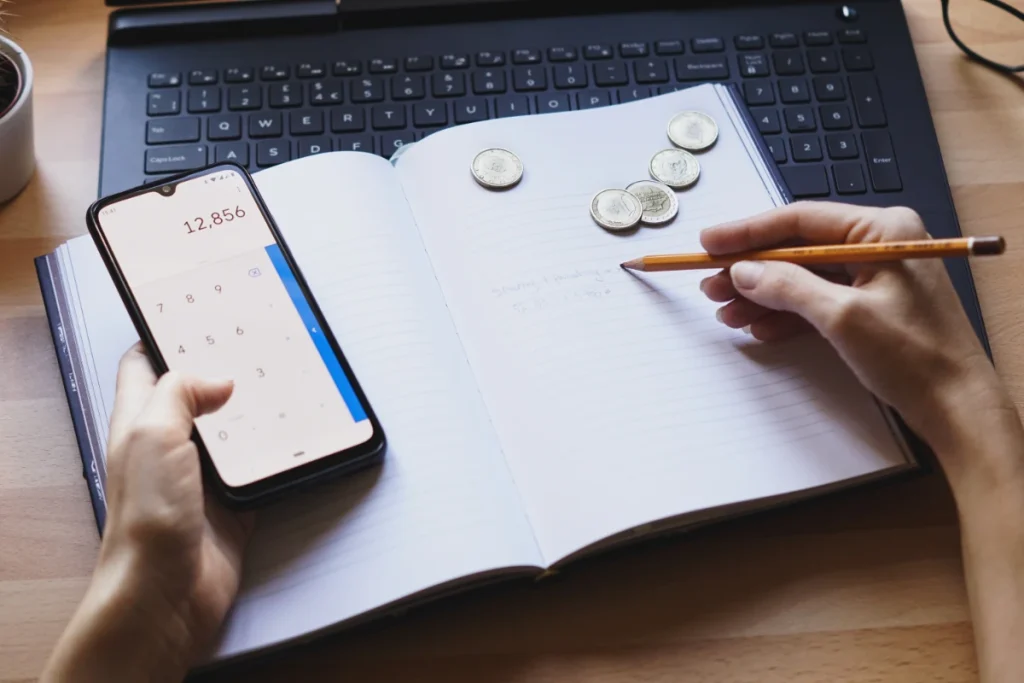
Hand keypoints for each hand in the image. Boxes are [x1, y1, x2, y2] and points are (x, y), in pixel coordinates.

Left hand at [42, 344, 253, 682]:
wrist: (166, 593)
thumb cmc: (146, 518)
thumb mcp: (152, 435)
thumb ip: (179, 394)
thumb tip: (218, 381)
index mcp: (140, 422)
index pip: (145, 366)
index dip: (166, 339)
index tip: (199, 317)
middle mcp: (170, 445)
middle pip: (197, 395)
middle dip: (224, 371)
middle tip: (257, 346)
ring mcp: (202, 476)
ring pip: (233, 431)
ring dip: (256, 413)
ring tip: (284, 382)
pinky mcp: (233, 505)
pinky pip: (260, 470)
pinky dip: (278, 456)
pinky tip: (296, 439)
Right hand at [698, 201, 1019, 491]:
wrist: (957, 409)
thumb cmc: (917, 358)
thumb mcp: (842, 318)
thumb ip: (788, 287)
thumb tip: (744, 271)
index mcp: (883, 231)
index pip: (800, 220)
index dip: (749, 232)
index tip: (710, 243)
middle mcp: (879, 245)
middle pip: (797, 249)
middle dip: (752, 269)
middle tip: (710, 284)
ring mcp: (874, 277)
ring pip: (802, 278)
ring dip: (762, 295)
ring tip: (725, 311)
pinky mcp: (869, 307)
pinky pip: (816, 301)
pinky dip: (785, 314)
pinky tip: (756, 326)